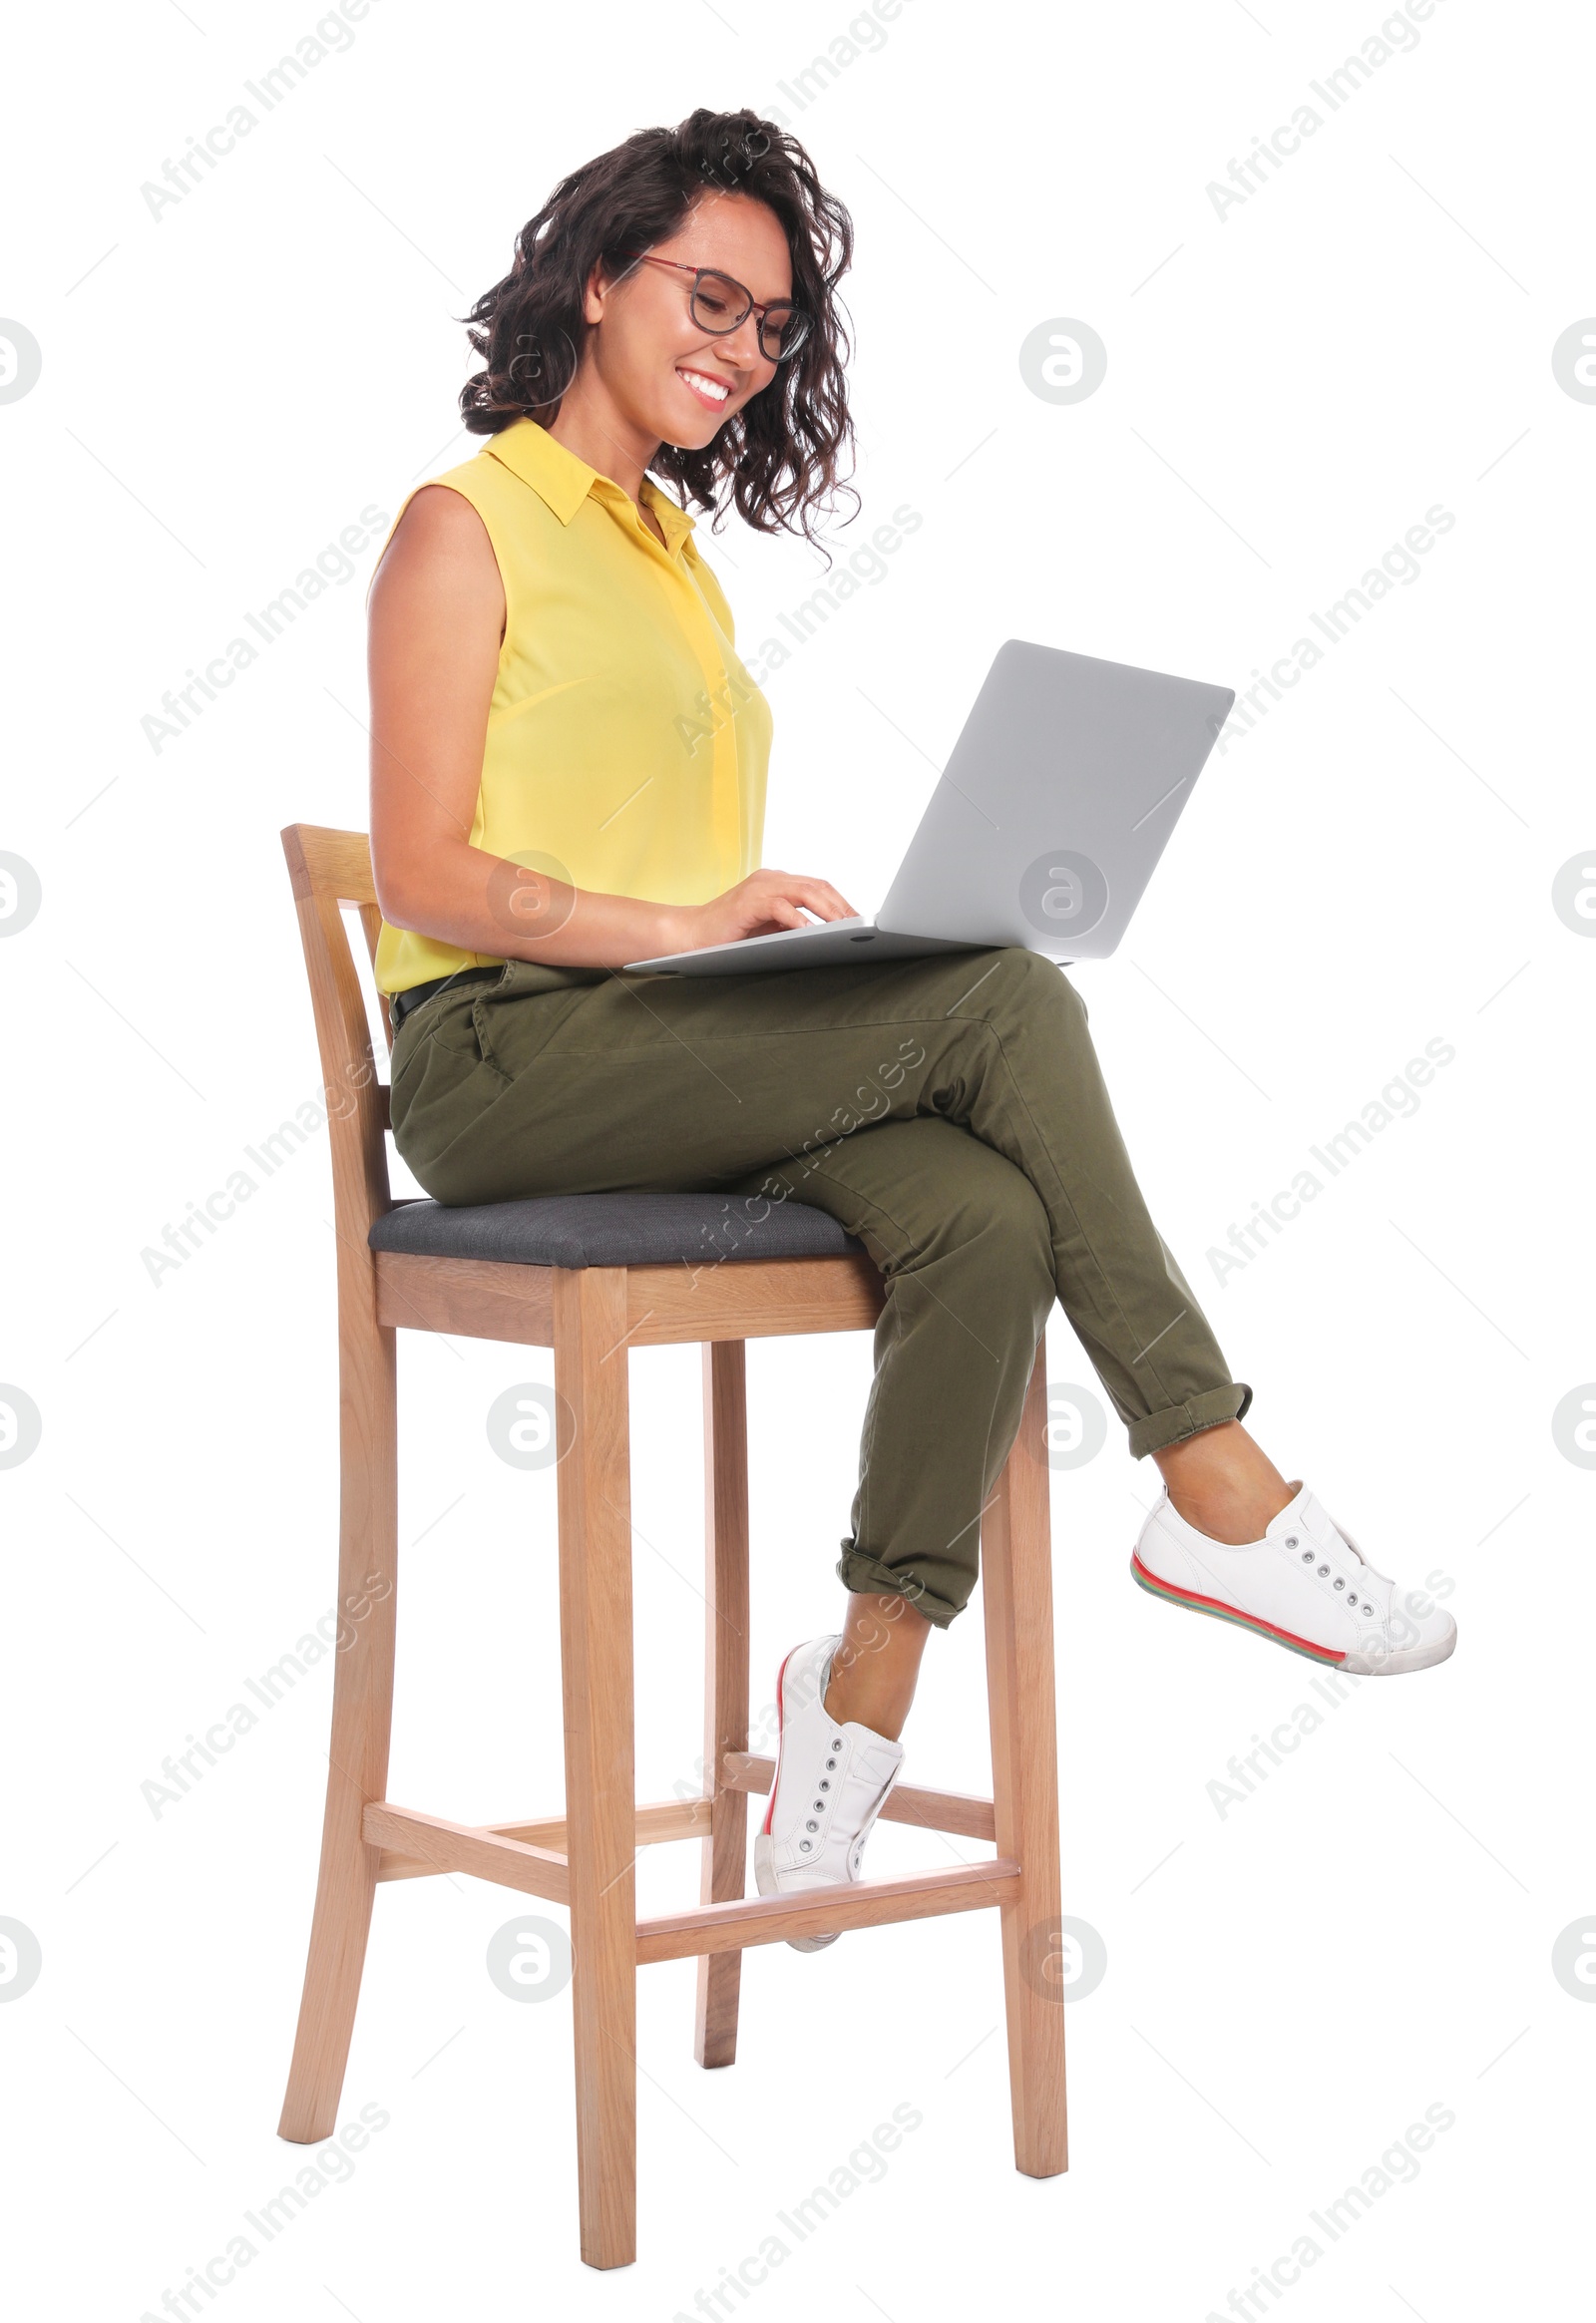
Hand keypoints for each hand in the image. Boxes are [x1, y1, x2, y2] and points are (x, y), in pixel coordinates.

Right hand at [674, 868, 858, 951]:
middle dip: (842, 907)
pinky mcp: (747, 902)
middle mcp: (771, 879)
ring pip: (804, 892)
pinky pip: (779, 906)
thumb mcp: (769, 930)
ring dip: (827, 911)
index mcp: (778, 884)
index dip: (842, 903)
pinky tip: (809, 931)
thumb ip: (795, 927)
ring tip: (844, 928)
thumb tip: (829, 937)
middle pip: (818, 887)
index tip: (859, 922)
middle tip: (860, 926)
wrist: (689, 935)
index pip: (819, 888)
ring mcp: (759, 888)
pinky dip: (797, 918)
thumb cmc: (729, 936)